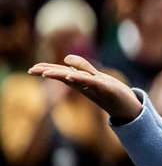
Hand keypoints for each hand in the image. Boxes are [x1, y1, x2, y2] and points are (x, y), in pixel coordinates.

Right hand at [28, 55, 142, 123]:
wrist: (127, 107)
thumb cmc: (110, 92)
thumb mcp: (95, 76)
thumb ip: (82, 67)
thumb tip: (66, 58)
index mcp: (80, 82)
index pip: (62, 73)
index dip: (47, 70)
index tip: (30, 69)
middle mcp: (85, 85)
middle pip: (65, 76)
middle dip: (49, 72)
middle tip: (32, 71)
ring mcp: (96, 87)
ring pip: (76, 79)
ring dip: (62, 75)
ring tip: (46, 73)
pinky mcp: (107, 89)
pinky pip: (93, 83)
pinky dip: (82, 79)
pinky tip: (71, 76)